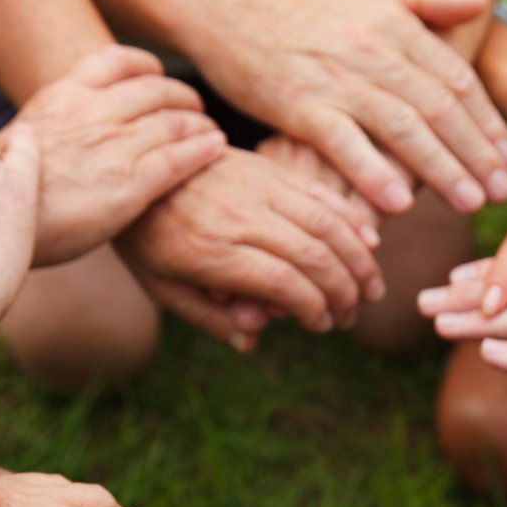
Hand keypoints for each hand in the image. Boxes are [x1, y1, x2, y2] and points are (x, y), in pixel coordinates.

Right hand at [9, 46, 224, 265]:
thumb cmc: (6, 194)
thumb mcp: (19, 142)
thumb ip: (52, 129)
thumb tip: (61, 136)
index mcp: (61, 97)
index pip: (114, 61)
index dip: (145, 66)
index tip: (158, 74)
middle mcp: (90, 113)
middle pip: (154, 90)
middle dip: (181, 97)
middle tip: (194, 109)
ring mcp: (112, 147)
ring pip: (173, 122)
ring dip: (198, 124)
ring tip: (210, 132)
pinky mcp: (130, 185)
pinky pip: (180, 158)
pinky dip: (203, 149)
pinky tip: (217, 148)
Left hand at [117, 148, 384, 349]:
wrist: (136, 164)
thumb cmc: (148, 236)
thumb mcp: (163, 288)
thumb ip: (210, 318)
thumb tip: (253, 342)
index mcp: (210, 252)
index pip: (281, 282)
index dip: (312, 308)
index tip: (321, 325)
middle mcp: (238, 216)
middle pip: (312, 254)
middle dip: (343, 290)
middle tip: (350, 314)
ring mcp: (255, 187)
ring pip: (325, 221)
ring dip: (357, 257)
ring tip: (371, 286)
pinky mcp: (266, 166)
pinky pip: (319, 192)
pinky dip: (350, 218)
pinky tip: (368, 243)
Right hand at [192, 0, 506, 214]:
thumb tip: (479, 3)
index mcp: (394, 22)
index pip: (456, 77)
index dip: (484, 120)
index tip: (505, 156)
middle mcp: (372, 49)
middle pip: (439, 107)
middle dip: (475, 153)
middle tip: (502, 191)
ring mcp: (336, 78)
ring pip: (403, 129)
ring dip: (441, 170)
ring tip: (469, 203)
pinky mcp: (299, 105)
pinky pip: (345, 144)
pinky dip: (373, 174)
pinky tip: (398, 204)